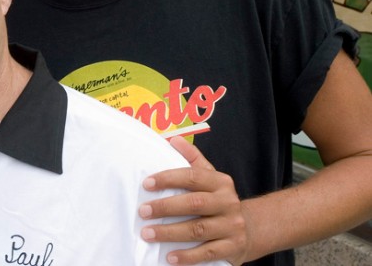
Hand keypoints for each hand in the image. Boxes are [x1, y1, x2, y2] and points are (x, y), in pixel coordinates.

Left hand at [139, 136, 247, 264]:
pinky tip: (169, 257)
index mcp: (220, 182)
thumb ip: (192, 158)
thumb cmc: (218, 199)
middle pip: (194, 203)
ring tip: (148, 234)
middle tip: (143, 211)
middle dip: (166, 207)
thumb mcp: (210, 176)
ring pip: (198, 230)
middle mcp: (228, 202)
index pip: (192, 176)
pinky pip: (207, 253)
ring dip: (170, 233)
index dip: (169, 178)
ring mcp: (231, 227)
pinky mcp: (232, 248)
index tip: (147, 184)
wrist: (250, 229)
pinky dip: (187, 256)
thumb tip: (173, 139)